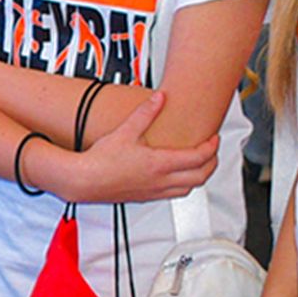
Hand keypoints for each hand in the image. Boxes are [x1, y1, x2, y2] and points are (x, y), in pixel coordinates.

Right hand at [65, 92, 216, 204]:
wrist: (84, 180)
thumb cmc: (101, 161)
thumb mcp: (125, 131)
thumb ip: (145, 113)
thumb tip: (159, 99)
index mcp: (160, 164)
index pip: (198, 158)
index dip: (211, 147)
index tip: (213, 139)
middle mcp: (161, 181)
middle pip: (200, 177)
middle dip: (212, 164)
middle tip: (212, 152)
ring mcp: (154, 191)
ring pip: (189, 189)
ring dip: (199, 176)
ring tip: (199, 164)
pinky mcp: (146, 197)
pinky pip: (174, 195)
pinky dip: (183, 185)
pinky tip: (176, 177)